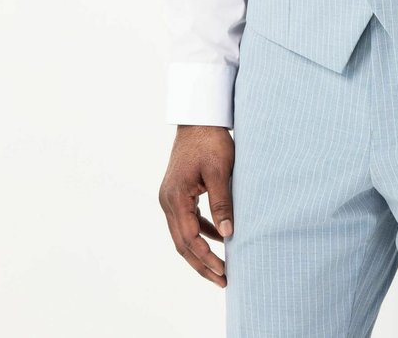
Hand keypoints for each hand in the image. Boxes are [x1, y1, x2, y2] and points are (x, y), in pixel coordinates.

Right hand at [158, 125, 234, 287]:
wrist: (199, 118)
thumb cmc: (211, 141)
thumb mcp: (220, 171)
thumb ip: (223, 202)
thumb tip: (229, 233)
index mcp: (175, 198)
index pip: (189, 239)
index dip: (206, 259)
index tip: (224, 272)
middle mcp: (168, 201)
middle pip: (183, 243)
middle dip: (202, 264)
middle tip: (223, 280)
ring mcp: (171, 197)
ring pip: (183, 235)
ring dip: (201, 252)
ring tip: (221, 268)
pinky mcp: (178, 193)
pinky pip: (188, 221)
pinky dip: (201, 233)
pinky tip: (220, 238)